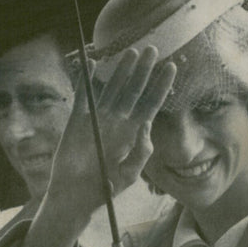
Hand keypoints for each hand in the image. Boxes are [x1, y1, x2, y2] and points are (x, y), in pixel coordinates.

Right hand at [49, 47, 175, 217]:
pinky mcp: (77, 120)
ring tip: (131, 52)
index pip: (151, 104)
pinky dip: (86, 80)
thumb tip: (147, 125)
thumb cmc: (104, 188)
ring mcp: (97, 118)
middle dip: (144, 71)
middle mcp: (117, 121)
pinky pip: (83, 96)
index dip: (161, 86)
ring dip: (121, 70)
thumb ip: (141, 152)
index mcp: (132, 133)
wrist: (75, 197)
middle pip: (134, 90)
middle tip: (153, 49)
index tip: (172, 67)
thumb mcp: (129, 174)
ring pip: (112, 88)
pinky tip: (92, 63)